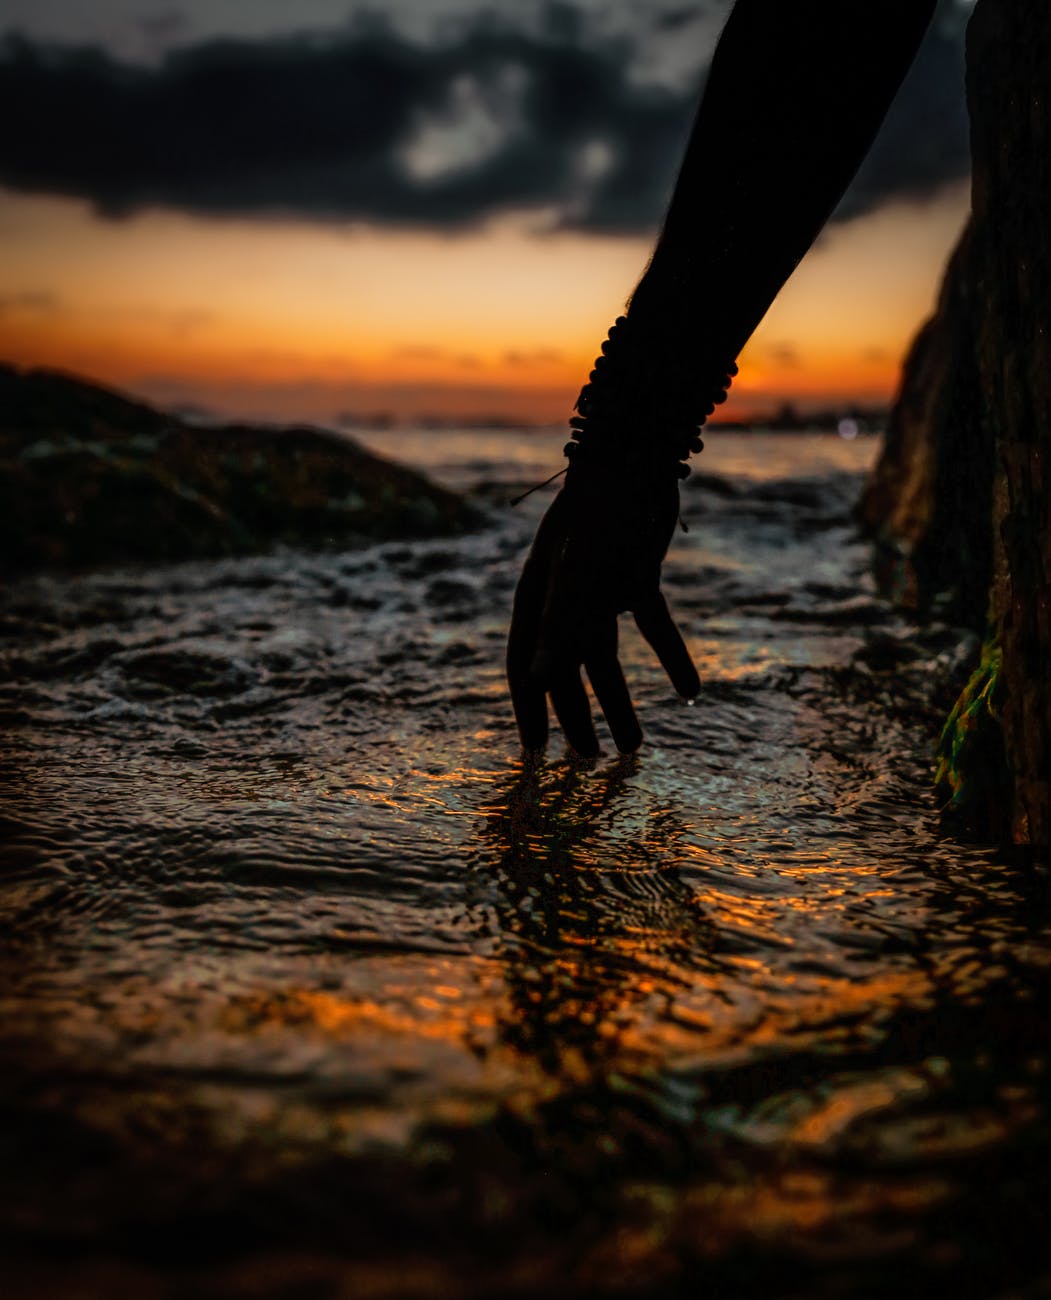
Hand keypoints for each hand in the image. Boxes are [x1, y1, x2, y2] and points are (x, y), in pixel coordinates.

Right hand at [506, 465, 700, 757]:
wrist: (641, 451)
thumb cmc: (601, 508)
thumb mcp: (580, 573)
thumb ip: (558, 625)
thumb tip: (532, 679)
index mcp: (538, 597)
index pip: (525, 665)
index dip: (530, 710)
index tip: (537, 753)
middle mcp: (564, 596)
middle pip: (567, 669)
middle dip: (579, 716)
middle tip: (594, 761)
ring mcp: (601, 587)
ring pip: (608, 655)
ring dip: (622, 699)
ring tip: (637, 746)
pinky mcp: (637, 575)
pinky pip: (652, 625)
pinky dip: (670, 656)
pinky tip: (691, 691)